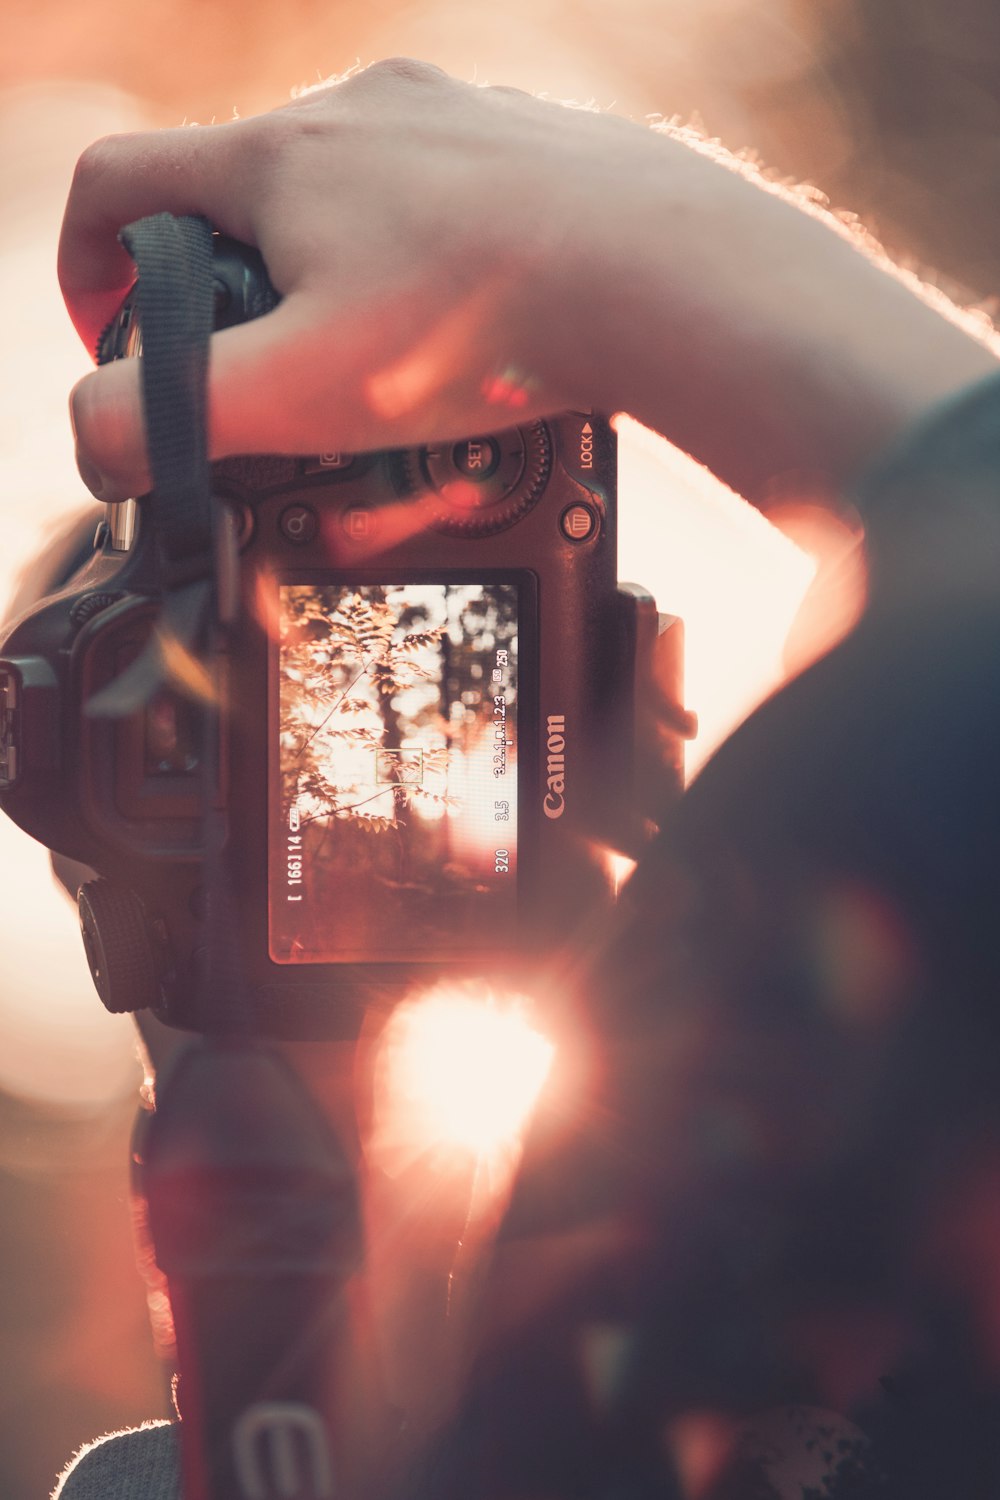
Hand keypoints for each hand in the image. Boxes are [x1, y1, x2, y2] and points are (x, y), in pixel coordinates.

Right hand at [59, 59, 645, 501]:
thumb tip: (95, 436)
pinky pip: (439, 198)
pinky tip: (459, 322)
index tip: (115, 340)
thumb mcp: (297, 391)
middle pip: (233, 188)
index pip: (116, 182)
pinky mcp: (526, 147)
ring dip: (325, 270)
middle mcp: (359, 112)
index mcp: (278, 157)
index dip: (85, 267)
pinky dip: (420, 258)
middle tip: (256, 372)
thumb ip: (171, 416)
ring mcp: (450, 120)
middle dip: (220, 284)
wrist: (666, 277)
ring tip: (367, 359)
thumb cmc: (485, 325)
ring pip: (344, 191)